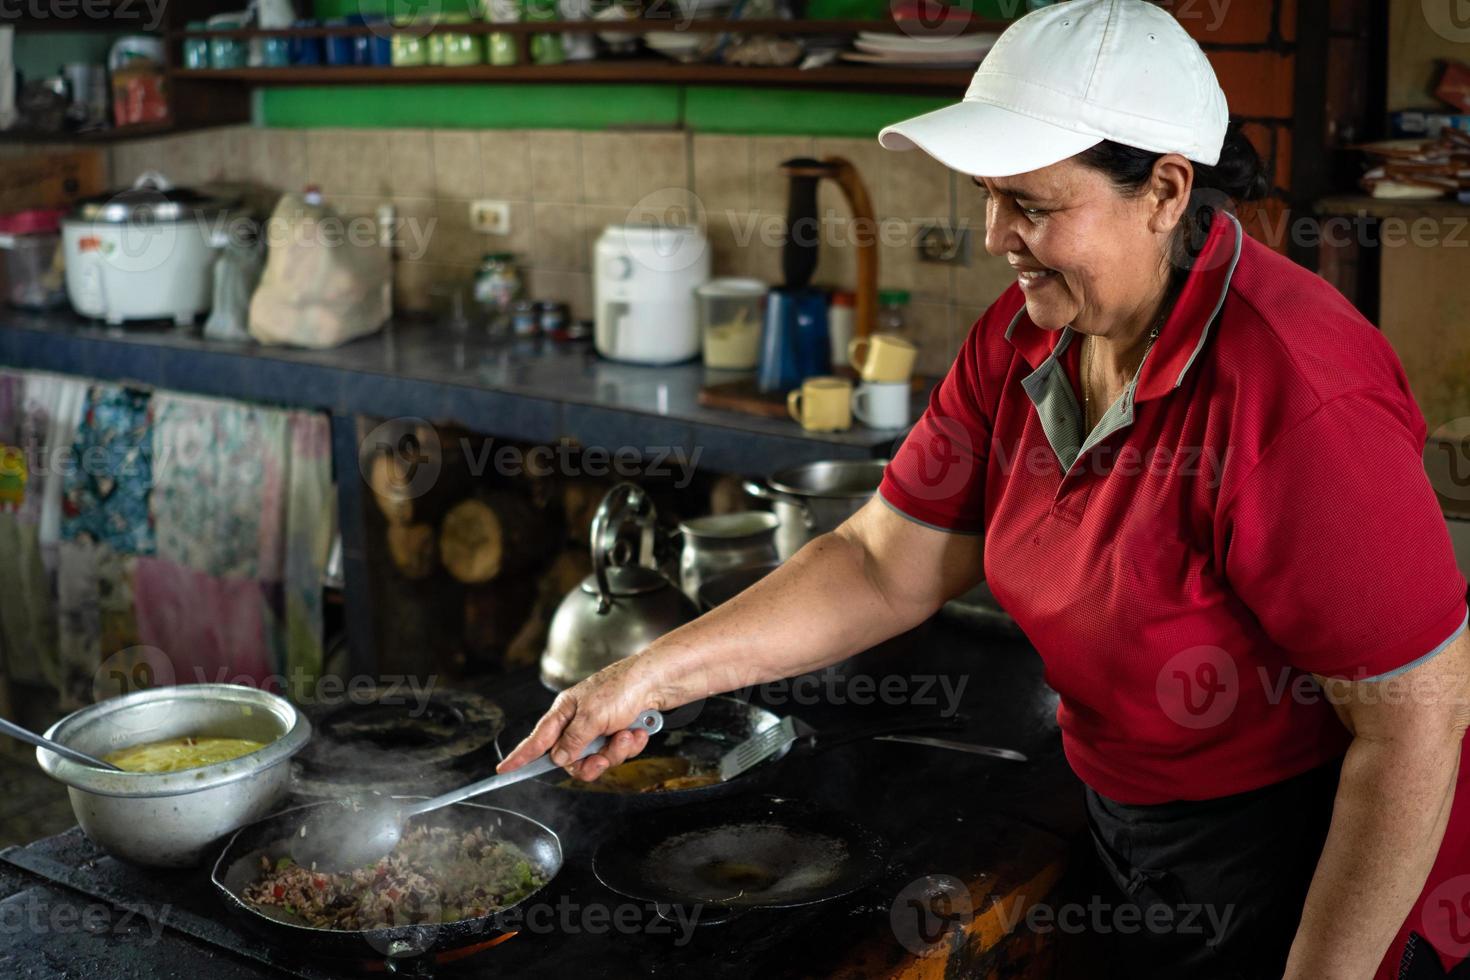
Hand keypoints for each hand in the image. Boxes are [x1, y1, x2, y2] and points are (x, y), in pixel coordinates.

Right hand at [496, 656, 662, 781]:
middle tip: (602, 758)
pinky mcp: (619, 732)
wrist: (659, 681)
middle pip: (572, 758)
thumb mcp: (592, 715)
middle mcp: (581, 720)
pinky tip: (638, 731)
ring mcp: (601, 727)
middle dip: (591, 762)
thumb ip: (572, 741)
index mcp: (566, 711)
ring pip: (598, 759)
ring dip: (615, 752)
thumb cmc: (623, 687)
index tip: (504, 770)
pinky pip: (619, 752)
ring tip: (626, 735)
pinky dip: (630, 745)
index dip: (520, 755)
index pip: (538, 739)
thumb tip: (558, 758)